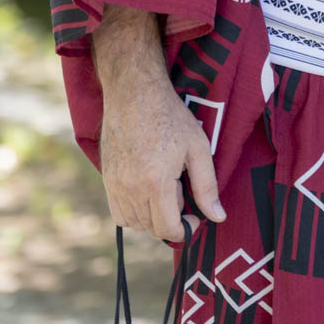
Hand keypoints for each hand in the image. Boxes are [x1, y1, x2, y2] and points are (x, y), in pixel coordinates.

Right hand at [94, 5, 225, 242]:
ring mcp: (114, 186)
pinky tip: (148, 193)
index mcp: (155, 183)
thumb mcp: (198, 149)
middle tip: (184, 196)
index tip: (196, 217)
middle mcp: (130, 189)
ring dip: (152, 218)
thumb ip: (207, 186)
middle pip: (151, 229)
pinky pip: (119, 213)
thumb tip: (218, 217)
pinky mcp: (106, 180)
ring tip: (167, 191)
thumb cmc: (170, 117)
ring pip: (134, 223)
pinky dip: (134, 213)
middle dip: (171, 222)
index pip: (168, 229)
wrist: (134, 94)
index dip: (186, 230)